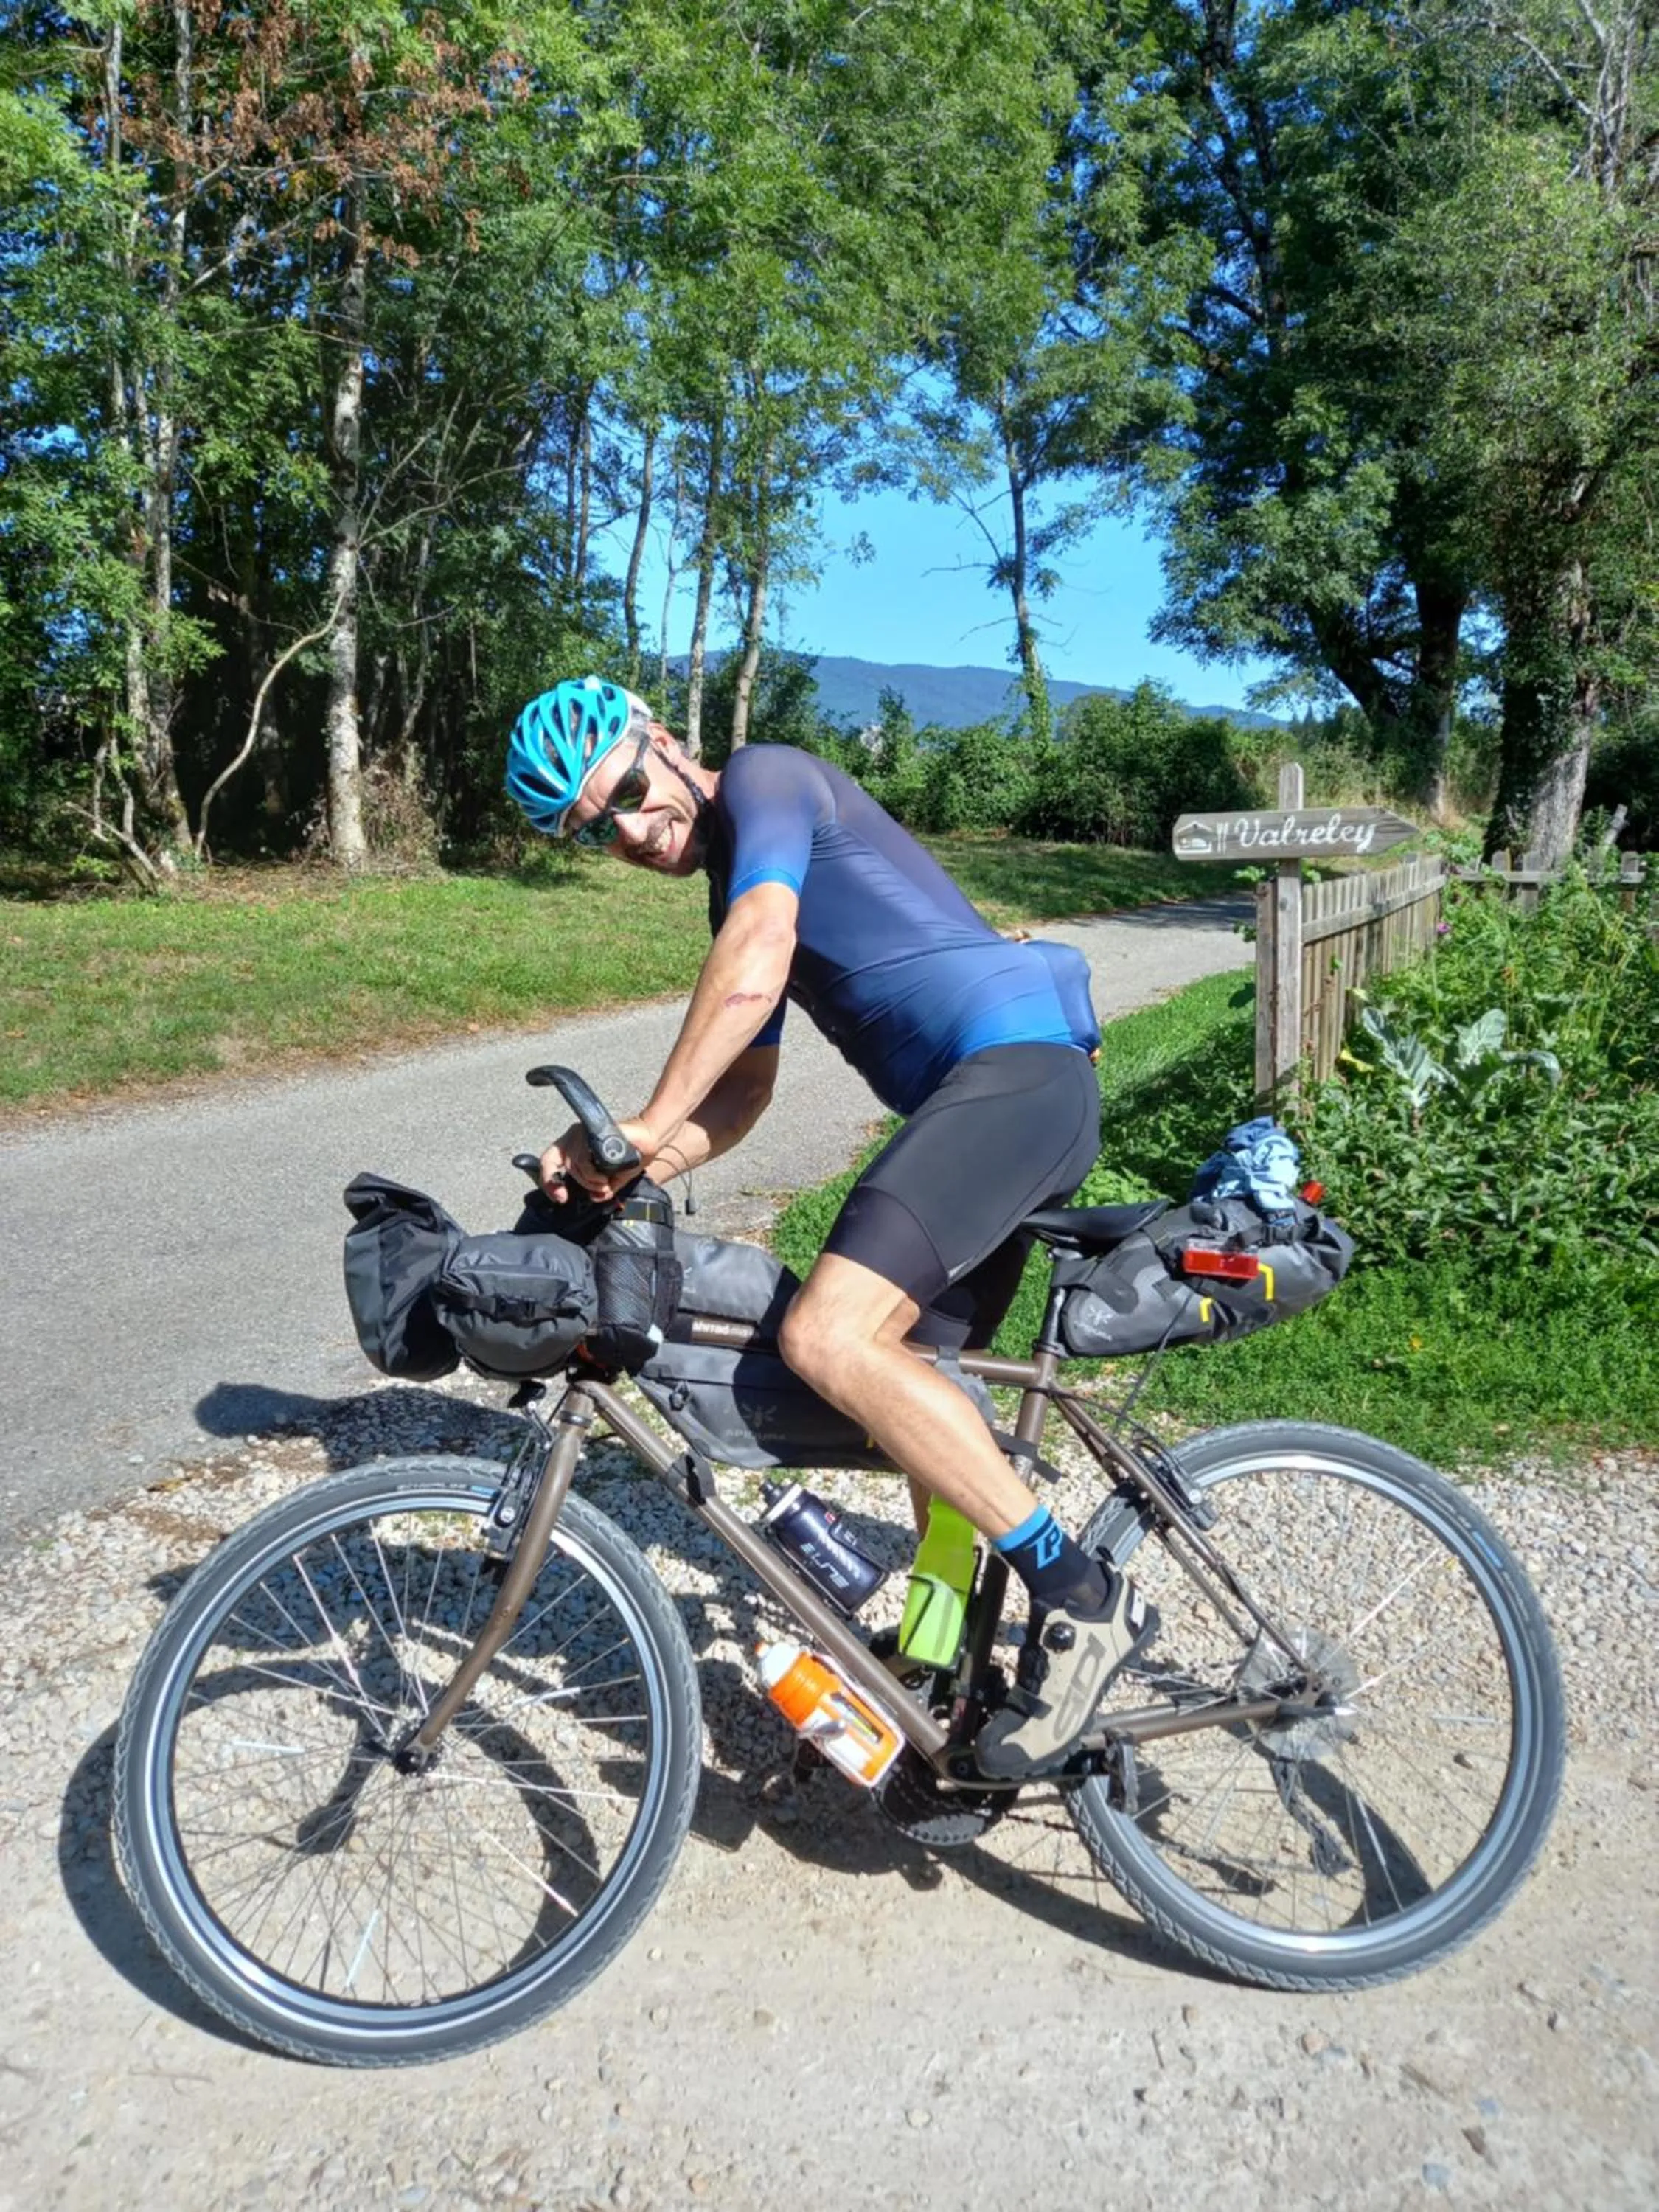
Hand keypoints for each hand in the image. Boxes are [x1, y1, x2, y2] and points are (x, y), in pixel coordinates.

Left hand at [538, 1117, 656, 1202]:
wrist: (648, 1140)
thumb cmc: (631, 1155)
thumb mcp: (613, 1178)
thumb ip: (601, 1188)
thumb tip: (594, 1198)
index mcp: (573, 1146)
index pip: (548, 1161)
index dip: (548, 1181)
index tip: (561, 1197)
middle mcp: (573, 1137)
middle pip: (556, 1163)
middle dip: (573, 1183)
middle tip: (587, 1191)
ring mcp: (581, 1133)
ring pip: (573, 1165)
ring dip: (590, 1181)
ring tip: (605, 1183)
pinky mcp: (591, 1133)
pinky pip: (583, 1159)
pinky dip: (593, 1173)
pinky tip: (605, 1176)